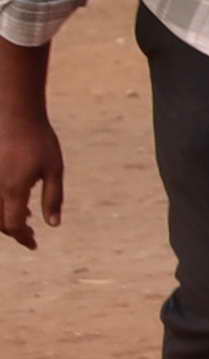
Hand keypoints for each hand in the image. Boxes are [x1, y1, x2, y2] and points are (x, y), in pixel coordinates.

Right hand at [0, 108, 51, 249]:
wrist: (15, 114)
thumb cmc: (39, 140)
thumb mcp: (54, 170)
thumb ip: (53, 198)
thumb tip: (53, 224)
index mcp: (13, 189)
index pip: (13, 225)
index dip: (23, 238)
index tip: (34, 244)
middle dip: (14, 231)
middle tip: (31, 235)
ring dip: (6, 219)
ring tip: (27, 218)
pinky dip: (1, 205)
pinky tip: (16, 199)